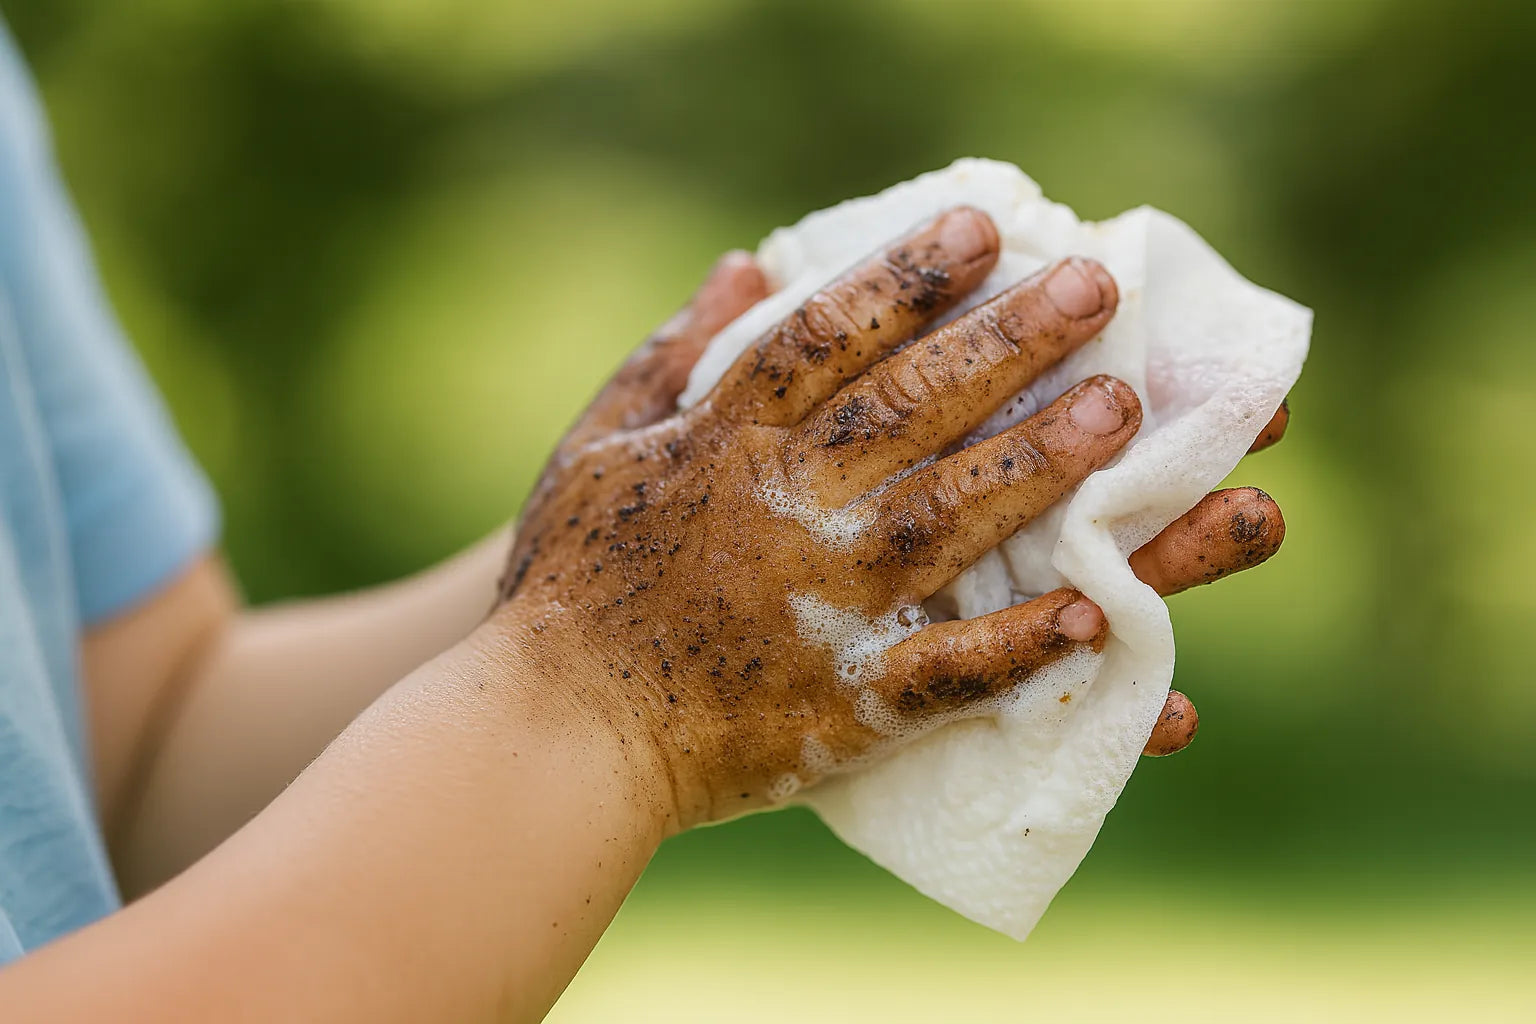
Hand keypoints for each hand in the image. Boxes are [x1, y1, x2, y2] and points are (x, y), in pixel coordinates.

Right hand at [496, 208, 1285, 826]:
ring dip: (1037, 463)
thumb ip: (670, 357)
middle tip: (1097, 287)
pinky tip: (1098, 612)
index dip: (905, 276)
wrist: (552, 734)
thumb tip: (744, 267)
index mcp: (723, 445)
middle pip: (908, 408)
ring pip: (946, 518)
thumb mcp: (593, 447)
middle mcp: (785, 510)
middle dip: (1006, 343)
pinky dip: (1021, 647)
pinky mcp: (847, 702)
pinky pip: (948, 672)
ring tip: (1121, 409)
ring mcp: (823, 605)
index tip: (983, 226)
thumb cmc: (566, 586)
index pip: (825, 338)